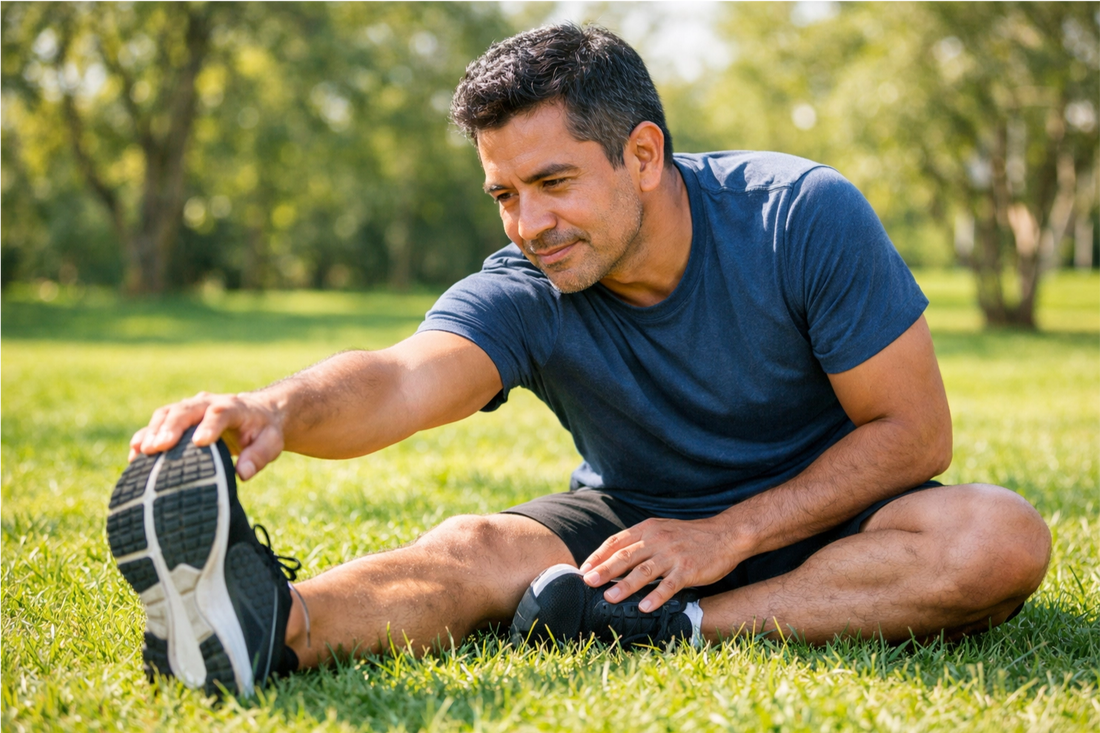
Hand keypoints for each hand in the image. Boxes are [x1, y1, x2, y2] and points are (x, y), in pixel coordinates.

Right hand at [128, 391, 284, 480]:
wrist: (256, 413)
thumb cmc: (263, 431)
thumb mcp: (271, 442)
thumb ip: (259, 456)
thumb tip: (243, 473)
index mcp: (234, 407)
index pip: (221, 412)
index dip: (209, 426)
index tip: (200, 443)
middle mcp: (208, 403)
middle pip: (186, 410)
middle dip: (171, 428)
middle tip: (158, 447)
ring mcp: (190, 408)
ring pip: (168, 414)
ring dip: (153, 431)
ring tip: (142, 452)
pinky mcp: (178, 418)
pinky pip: (158, 424)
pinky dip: (145, 437)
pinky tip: (134, 456)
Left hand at [578, 516, 739, 611]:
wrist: (725, 534)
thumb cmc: (689, 537)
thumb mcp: (661, 531)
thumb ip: (640, 542)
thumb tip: (613, 560)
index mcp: (648, 529)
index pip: (617, 541)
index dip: (599, 555)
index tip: (584, 568)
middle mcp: (657, 540)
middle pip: (626, 556)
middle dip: (604, 569)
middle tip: (587, 582)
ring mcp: (673, 555)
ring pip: (644, 571)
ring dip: (625, 585)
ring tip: (609, 598)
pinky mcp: (688, 569)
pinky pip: (669, 585)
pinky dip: (656, 596)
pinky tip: (645, 608)